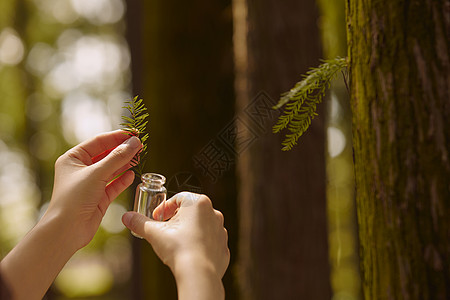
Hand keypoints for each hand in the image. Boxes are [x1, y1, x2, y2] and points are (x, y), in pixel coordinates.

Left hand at [44, 130, 141, 249]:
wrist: (67, 230)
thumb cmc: (74, 199)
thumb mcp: (97, 174)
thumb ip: (118, 158)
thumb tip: (135, 142)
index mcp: (73, 159)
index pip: (98, 142)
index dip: (117, 137)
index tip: (134, 134)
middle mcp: (81, 170)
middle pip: (106, 155)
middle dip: (123, 150)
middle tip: (140, 145)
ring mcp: (90, 184)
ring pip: (111, 169)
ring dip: (125, 164)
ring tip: (139, 157)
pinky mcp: (98, 198)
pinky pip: (113, 185)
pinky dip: (123, 179)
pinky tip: (132, 175)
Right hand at [122, 192, 229, 298]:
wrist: (198, 273)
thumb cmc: (178, 248)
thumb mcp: (154, 233)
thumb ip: (139, 223)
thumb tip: (127, 217)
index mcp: (199, 203)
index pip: (178, 198)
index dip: (165, 208)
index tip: (156, 218)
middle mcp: (213, 213)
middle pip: (190, 211)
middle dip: (177, 219)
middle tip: (164, 230)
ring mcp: (221, 230)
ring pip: (201, 226)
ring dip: (189, 231)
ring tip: (176, 243)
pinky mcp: (223, 246)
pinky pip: (209, 241)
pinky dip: (199, 245)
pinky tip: (189, 253)